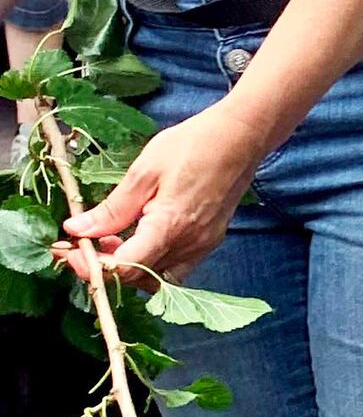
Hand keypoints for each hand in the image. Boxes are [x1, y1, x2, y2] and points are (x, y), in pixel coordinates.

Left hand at [63, 103, 264, 287]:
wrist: (240, 137)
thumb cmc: (192, 146)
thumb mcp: (144, 172)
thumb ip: (112, 208)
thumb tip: (77, 231)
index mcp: (170, 226)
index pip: (125, 268)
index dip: (92, 266)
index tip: (69, 250)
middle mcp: (189, 244)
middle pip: (139, 279)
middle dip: (105, 268)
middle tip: (83, 243)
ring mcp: (202, 246)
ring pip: (157, 278)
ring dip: (128, 267)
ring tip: (110, 240)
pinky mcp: (209, 241)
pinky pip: (175, 267)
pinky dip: (150, 261)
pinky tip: (137, 237)